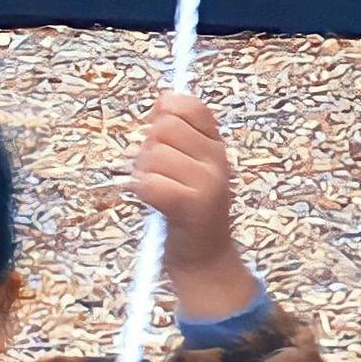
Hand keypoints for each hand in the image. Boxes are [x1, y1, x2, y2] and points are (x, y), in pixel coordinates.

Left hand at [136, 93, 251, 319]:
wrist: (205, 261)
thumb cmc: (190, 212)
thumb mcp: (193, 167)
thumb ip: (179, 135)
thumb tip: (160, 100)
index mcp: (218, 146)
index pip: (191, 106)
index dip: (167, 112)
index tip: (162, 133)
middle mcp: (218, 161)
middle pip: (165, 127)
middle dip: (149, 145)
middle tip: (155, 170)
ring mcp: (208, 184)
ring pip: (154, 155)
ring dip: (143, 172)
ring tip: (155, 188)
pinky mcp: (190, 207)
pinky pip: (149, 183)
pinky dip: (142, 191)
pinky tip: (152, 202)